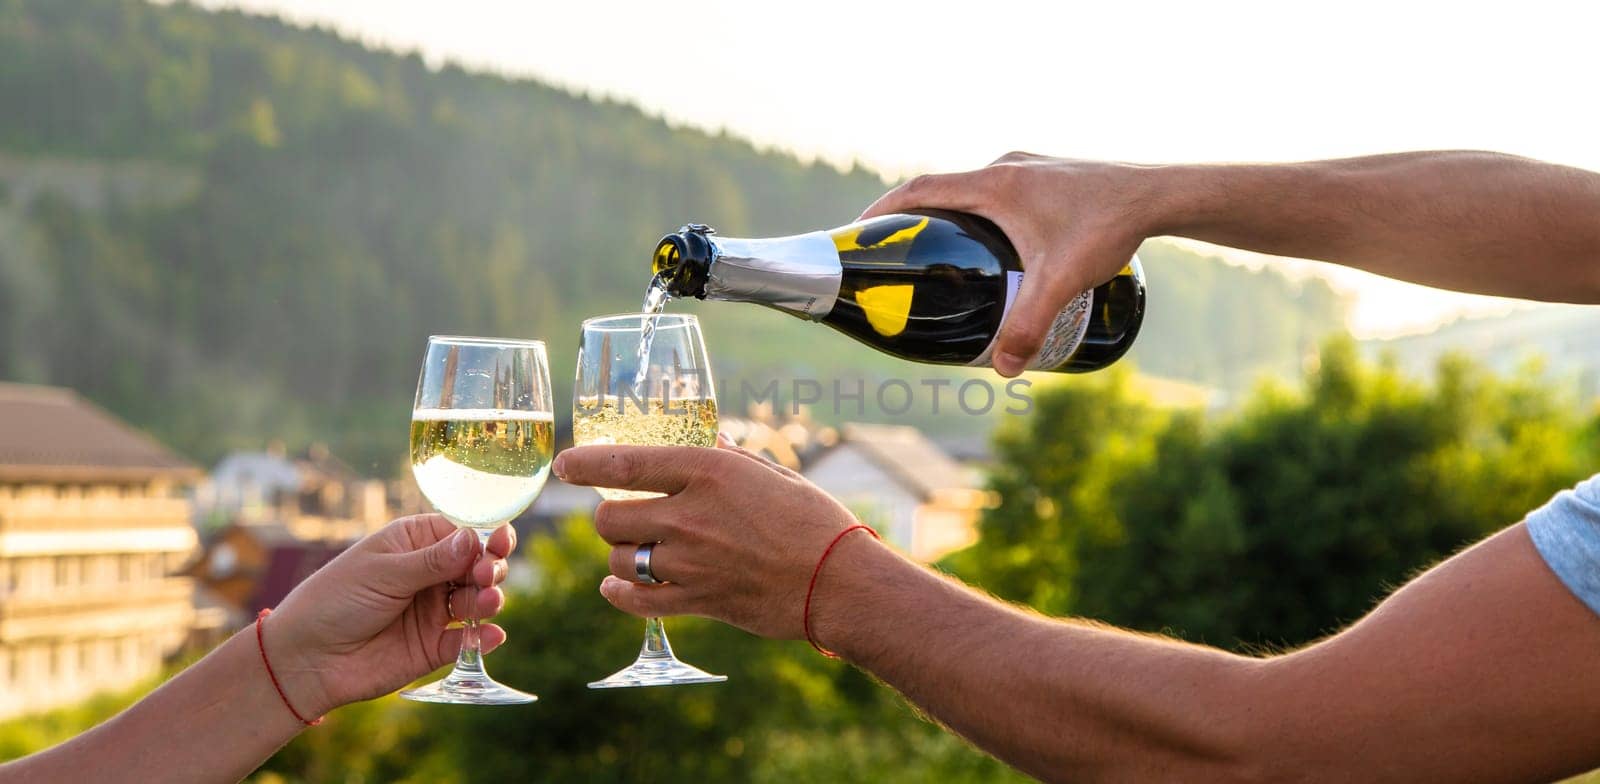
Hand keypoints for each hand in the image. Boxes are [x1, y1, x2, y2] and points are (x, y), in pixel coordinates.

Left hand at [262, 515, 515, 715]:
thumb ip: (432, 561)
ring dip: (489, 599)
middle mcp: (431, 574)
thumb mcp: (383, 573)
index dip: (486, 536)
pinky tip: (490, 635)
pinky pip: (468, 641)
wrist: (305, 659)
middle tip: (486, 575)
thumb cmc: (334, 601)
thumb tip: (474, 539)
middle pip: (478, 565)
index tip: (501, 541)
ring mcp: (434, 610)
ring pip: (478, 600)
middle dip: (491, 567)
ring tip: (486, 603)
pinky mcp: (435, 646)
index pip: (463, 532)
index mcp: (416, 544)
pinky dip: (484, 637)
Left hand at [553, 435, 864, 639]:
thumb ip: (729, 458)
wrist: (839, 583)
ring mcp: (690, 562)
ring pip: (619, 560)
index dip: (585, 464)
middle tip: (624, 516)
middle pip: (610, 518)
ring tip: (636, 551)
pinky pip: (637, 601)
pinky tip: (616, 587)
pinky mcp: (697, 600)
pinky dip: (620, 595)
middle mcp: (691, 515)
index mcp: (708, 472)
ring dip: (620, 556)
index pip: (625, 463)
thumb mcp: (773, 474)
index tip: (564, 464)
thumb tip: (707, 441)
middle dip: (609, 517)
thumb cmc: (815, 521)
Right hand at [859, 152, 1158, 376]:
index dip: (884, 211)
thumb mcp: (1063, 281)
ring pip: (973, 192)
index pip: (919, 189)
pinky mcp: (1048, 176)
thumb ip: (1029, 325)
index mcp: (994, 183)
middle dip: (915, 223)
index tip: (860, 233)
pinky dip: (982, 214)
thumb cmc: (1110, 227)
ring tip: (944, 258)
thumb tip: (1002, 369)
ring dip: (952, 218)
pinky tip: (996, 246)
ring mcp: (1028, 169)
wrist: (1162, 195)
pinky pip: (999, 192)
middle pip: (941, 191)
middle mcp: (1005, 168)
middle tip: (899, 258)